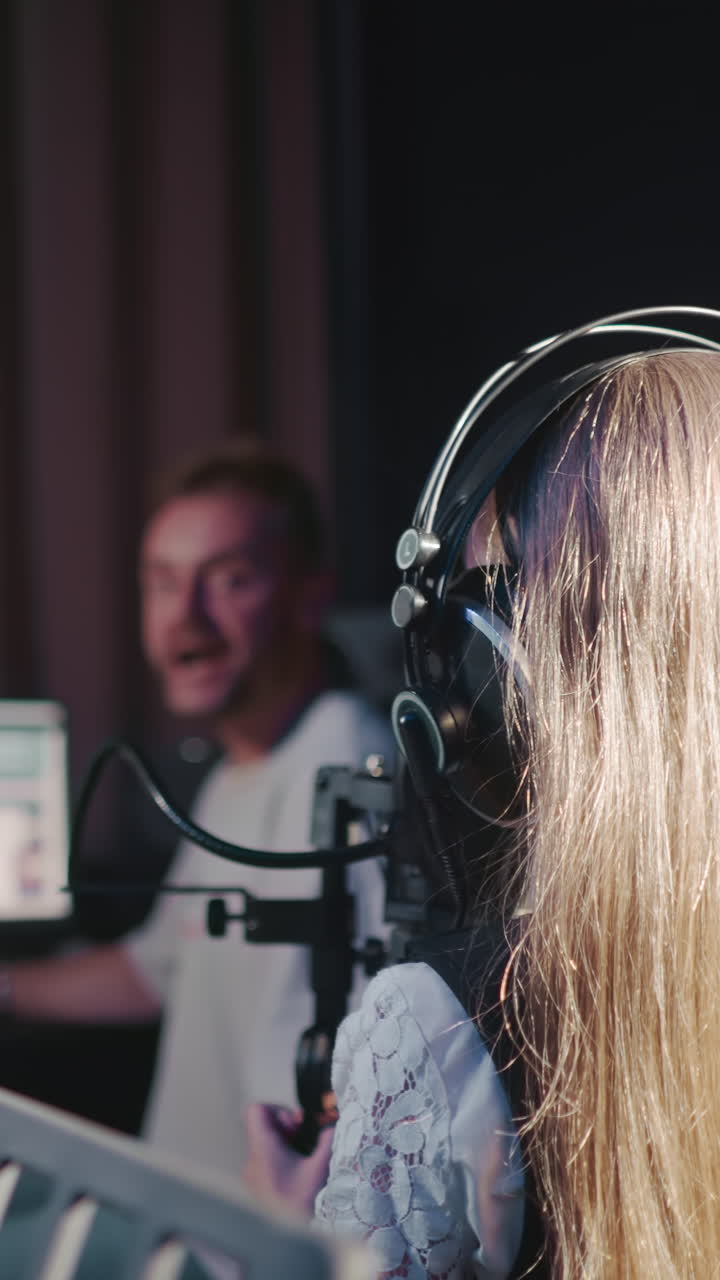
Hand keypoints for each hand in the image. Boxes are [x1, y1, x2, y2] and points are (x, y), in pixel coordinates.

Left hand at [243, 1103, 334, 1217]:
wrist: (288, 1243)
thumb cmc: (302, 1205)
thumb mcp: (320, 1168)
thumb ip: (328, 1141)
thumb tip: (333, 1126)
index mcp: (263, 1149)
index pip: (256, 1110)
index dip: (277, 1109)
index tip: (295, 1125)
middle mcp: (253, 1160)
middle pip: (263, 1127)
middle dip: (287, 1128)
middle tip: (303, 1141)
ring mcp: (252, 1175)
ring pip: (266, 1145)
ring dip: (286, 1146)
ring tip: (303, 1159)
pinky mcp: (257, 1188)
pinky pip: (266, 1163)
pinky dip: (282, 1161)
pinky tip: (298, 1174)